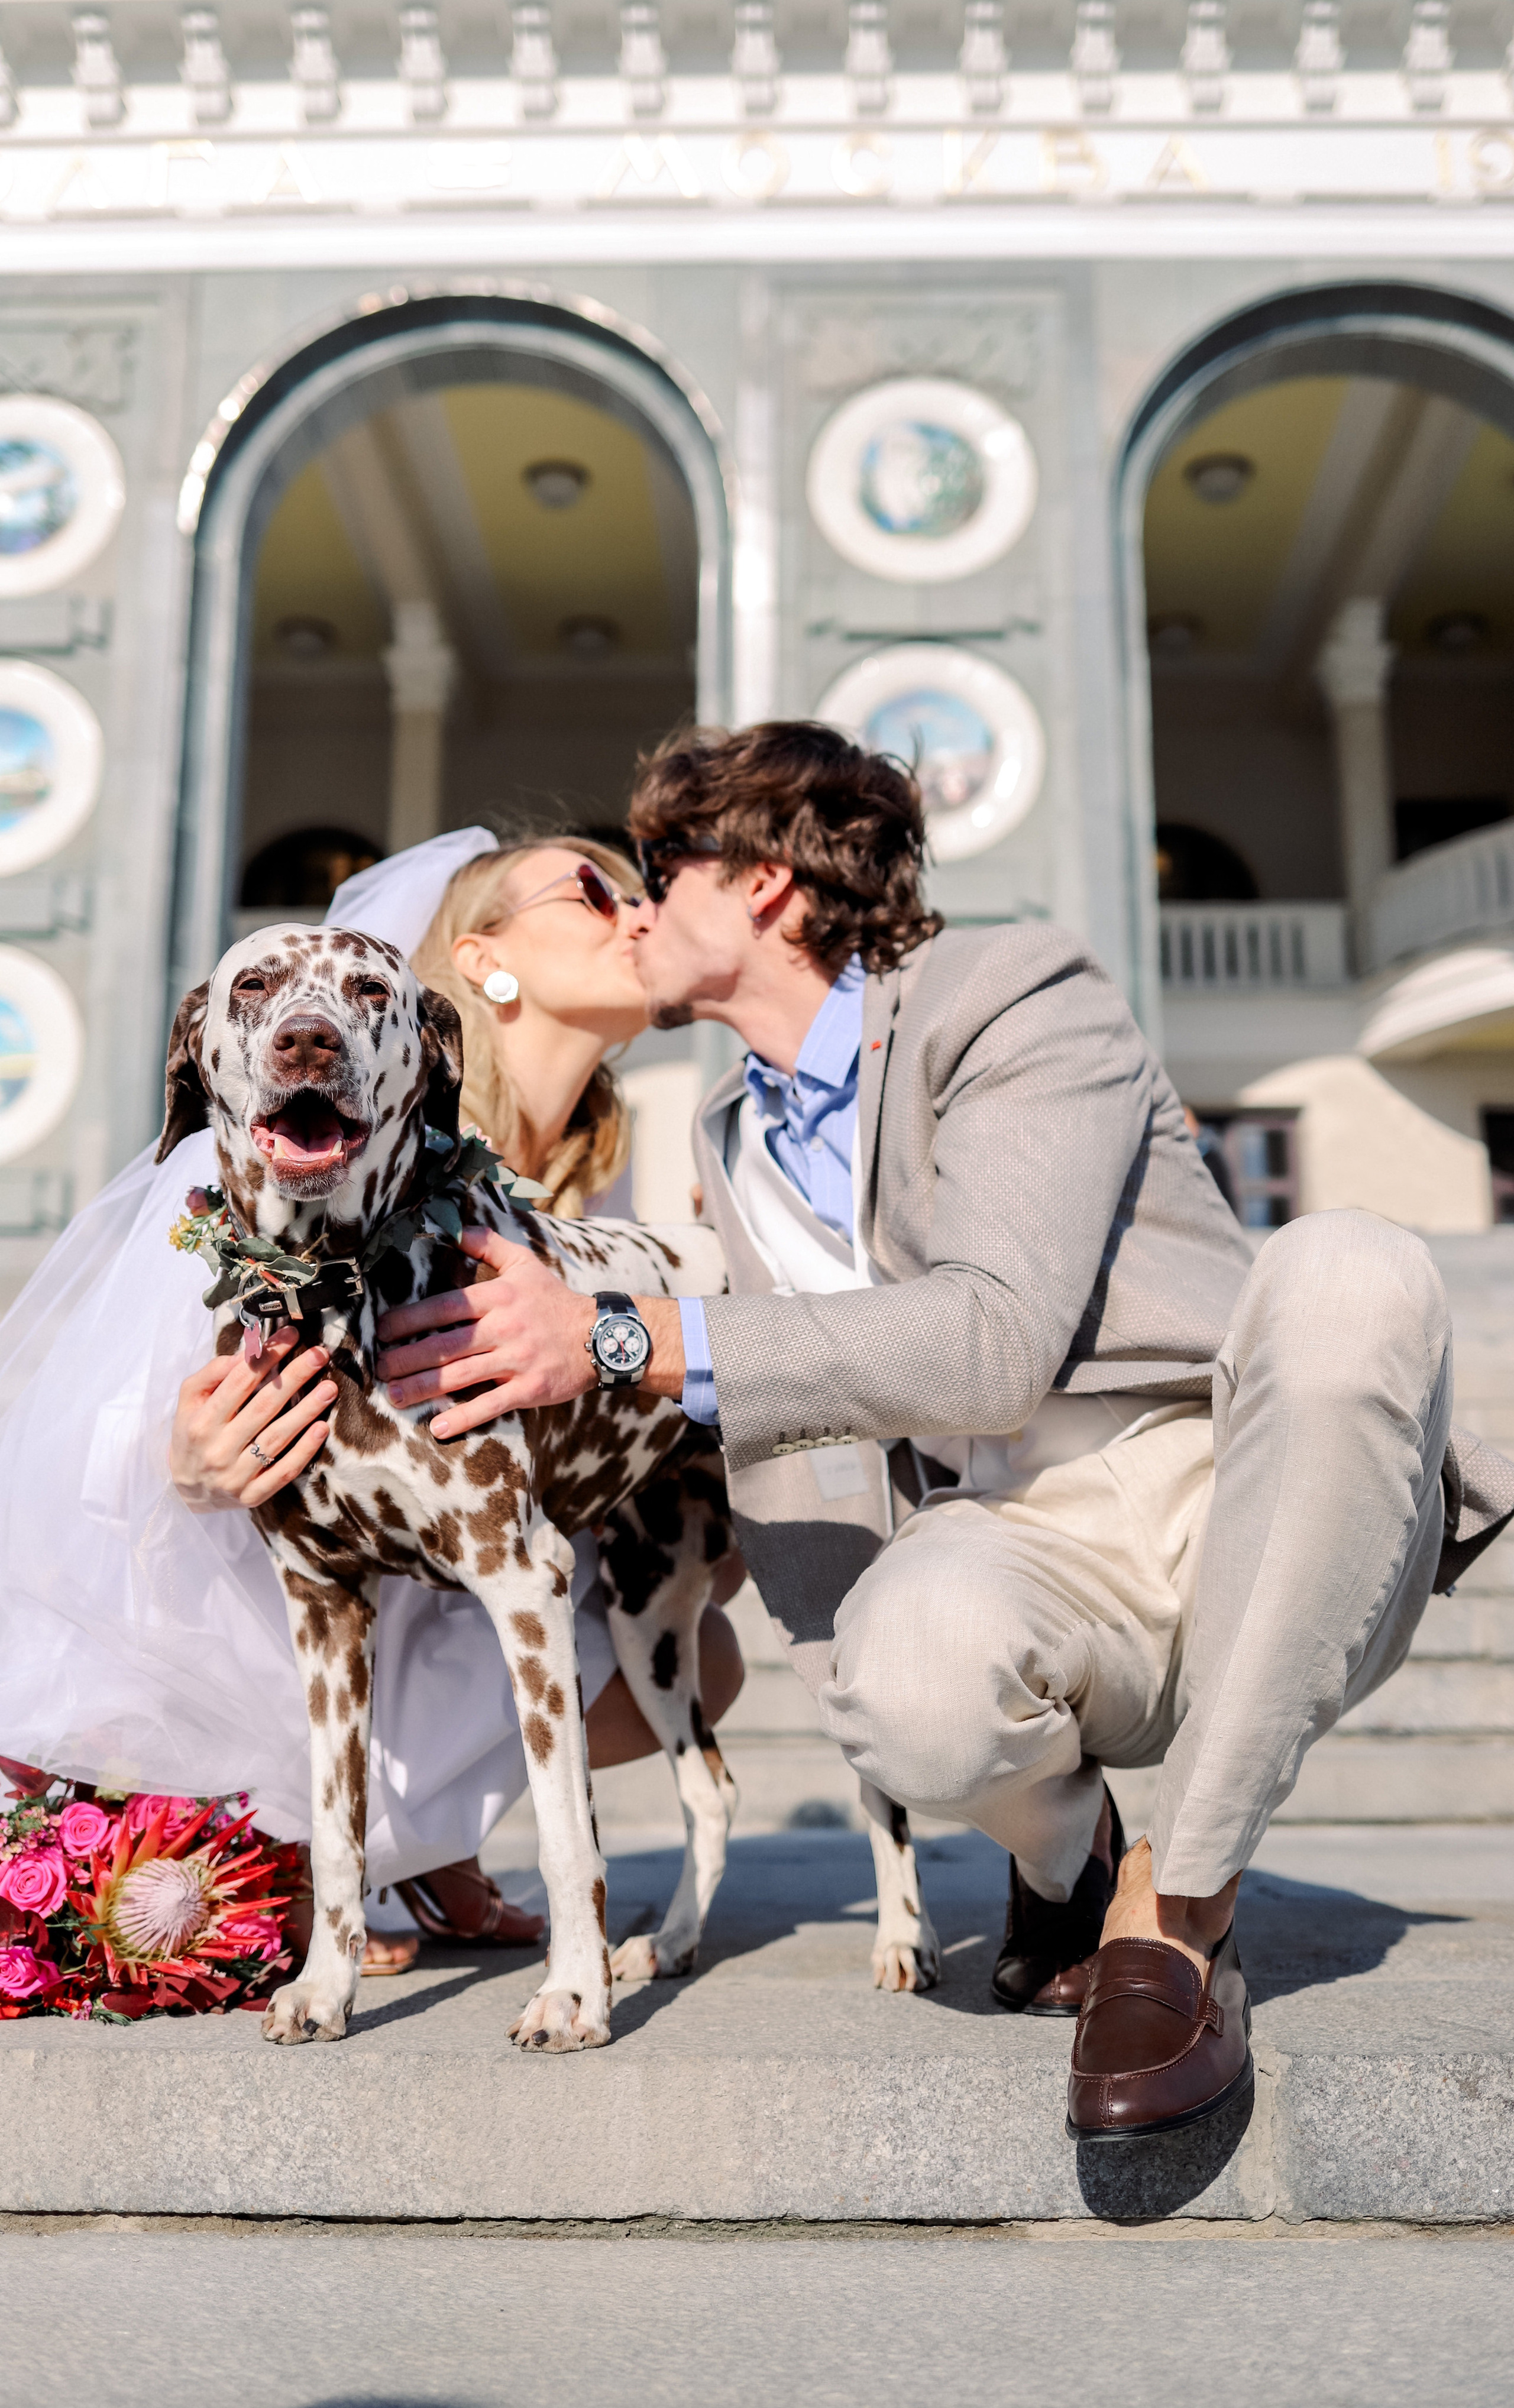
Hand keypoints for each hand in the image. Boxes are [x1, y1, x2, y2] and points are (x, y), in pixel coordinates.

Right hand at [170, 1325, 337, 1512]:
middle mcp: (218, 1448)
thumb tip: (246, 1353)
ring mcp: (235, 1475)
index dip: (267, 1356)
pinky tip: (322, 1428)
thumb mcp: (190, 1402)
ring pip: (277, 1438)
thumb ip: (212, 1374)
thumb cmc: (192, 1435)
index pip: (239, 1382)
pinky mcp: (252, 1495)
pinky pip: (283, 1471)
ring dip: (307, 1411)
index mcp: (201, 1421)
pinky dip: (304, 1450)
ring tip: (329, 1388)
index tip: (290, 1335)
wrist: (185, 1490)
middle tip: (319, 1355)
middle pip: (263, 1406)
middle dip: (294, 1376)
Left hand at [375, 1228, 684, 1438]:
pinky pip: (492, 1404)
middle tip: (379, 1368)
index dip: (410, 1319)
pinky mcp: (531, 1388)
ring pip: (462, 1375)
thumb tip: (451, 1227)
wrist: (601, 1336)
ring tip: (394, 1397)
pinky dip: (464, 1416)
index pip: (445, 1307)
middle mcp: (505, 1328)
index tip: (383, 1329)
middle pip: (446, 1345)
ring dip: (424, 1388)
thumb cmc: (555, 1301)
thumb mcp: (524, 1263)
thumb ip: (486, 1244)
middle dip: (407, 1357)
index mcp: (498, 1297)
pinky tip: (438, 1426)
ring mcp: (518, 1360)